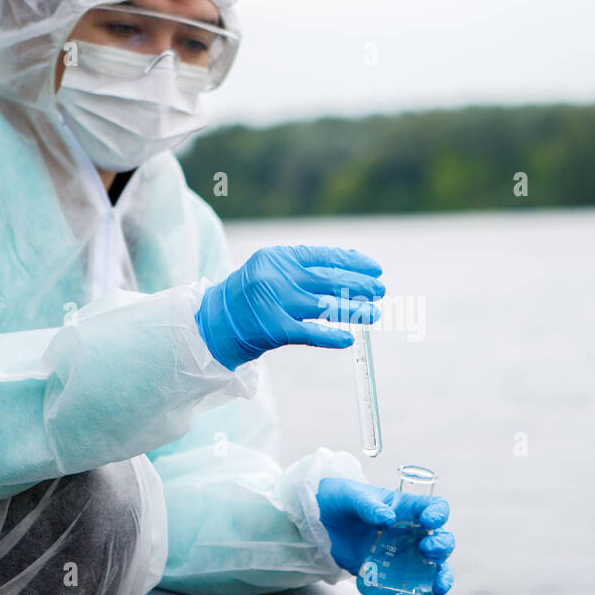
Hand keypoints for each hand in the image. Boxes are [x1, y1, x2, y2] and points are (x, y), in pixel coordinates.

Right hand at [195, 245, 383, 369]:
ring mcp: (274, 303)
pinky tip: (349, 338)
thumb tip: (349, 273)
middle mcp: (276, 276)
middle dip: (359, 285)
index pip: (323, 256)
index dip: (352, 263)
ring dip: (354, 310)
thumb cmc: (249, 297)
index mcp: (277, 257)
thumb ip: (303, 270)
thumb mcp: (271, 272)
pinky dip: (331, 336)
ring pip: (325, 307)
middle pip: (328, 280)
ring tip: (375, 313)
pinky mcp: (273, 329)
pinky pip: (310, 333)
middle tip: (380, 290)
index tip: (375, 269)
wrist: (213, 323)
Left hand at [316, 477, 454, 594]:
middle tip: (427, 551)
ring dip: (439, 578)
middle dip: (442, 548)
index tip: (429, 522)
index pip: (434, 508)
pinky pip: (403, 590)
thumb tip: (387, 520)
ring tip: (437, 589)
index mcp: (406, 508)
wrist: (317, 522)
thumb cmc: (339, 500)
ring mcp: (401, 555)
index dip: (439, 514)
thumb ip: (368, 505)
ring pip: (431, 569)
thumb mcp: (351, 496)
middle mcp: (410, 533)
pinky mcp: (386, 573)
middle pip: (440, 540)